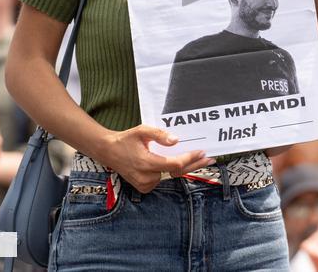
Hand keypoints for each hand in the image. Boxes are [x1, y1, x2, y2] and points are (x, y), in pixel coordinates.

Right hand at [97, 125, 212, 193]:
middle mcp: (146, 177)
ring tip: (197, 158)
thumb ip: (159, 135)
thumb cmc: (126, 139)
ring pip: (170, 175)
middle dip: (194, 165)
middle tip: (209, 159)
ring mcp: (145, 184)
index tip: (202, 152)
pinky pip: (162, 178)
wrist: (108, 151)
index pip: (175, 164)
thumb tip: (176, 140)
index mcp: (146, 163)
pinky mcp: (144, 187)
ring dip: (183, 167)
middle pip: (177, 172)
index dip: (190, 158)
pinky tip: (175, 163)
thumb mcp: (141, 130)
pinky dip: (169, 171)